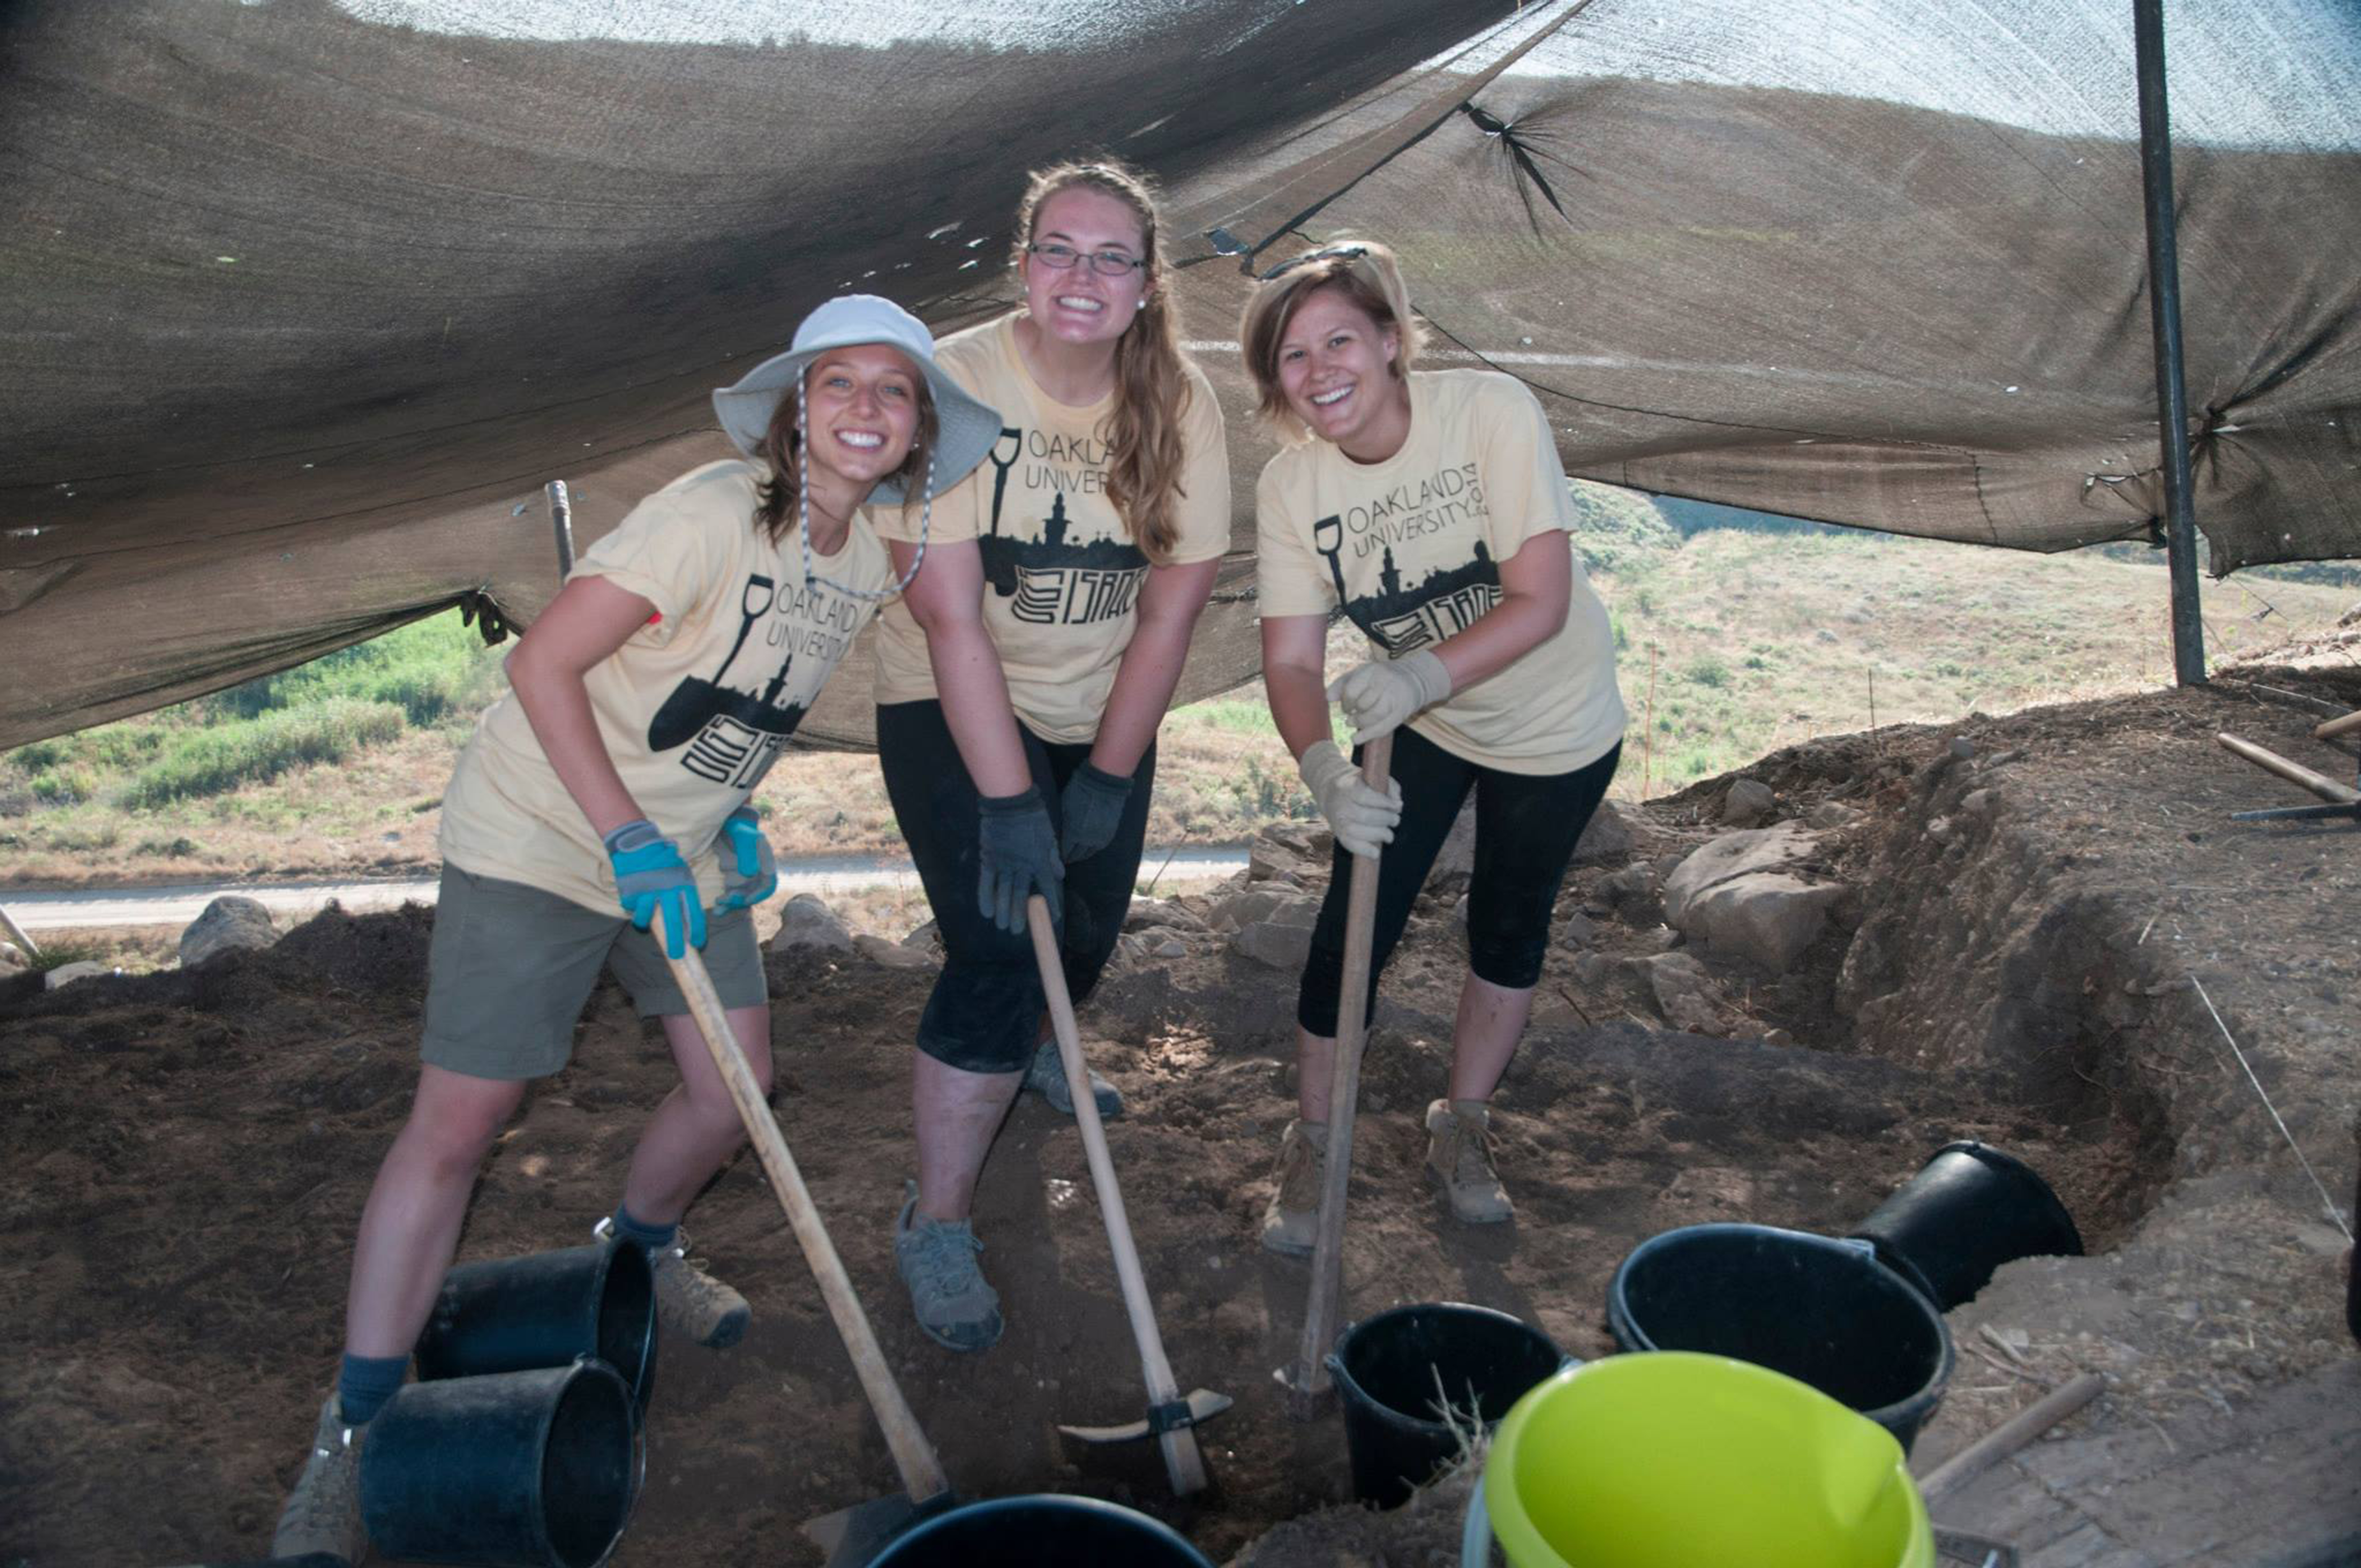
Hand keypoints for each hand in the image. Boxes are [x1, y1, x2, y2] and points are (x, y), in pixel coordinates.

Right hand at [604, 819, 706, 959]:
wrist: (639, 845)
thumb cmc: (664, 862)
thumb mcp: (681, 874)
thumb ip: (684, 894)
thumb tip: (688, 921)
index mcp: (683, 885)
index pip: (694, 913)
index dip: (696, 931)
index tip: (697, 944)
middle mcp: (667, 890)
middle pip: (673, 923)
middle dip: (675, 943)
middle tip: (676, 955)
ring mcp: (648, 891)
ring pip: (646, 918)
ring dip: (644, 922)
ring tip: (644, 921)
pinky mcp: (631, 891)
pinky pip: (632, 908)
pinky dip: (632, 908)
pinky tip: (633, 901)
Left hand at [715, 805, 776, 912]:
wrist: (727, 827)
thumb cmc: (738, 829)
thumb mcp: (744, 837)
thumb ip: (748, 853)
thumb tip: (750, 873)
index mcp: (766, 863)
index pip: (769, 884)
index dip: (760, 895)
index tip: (747, 900)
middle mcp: (757, 873)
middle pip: (753, 894)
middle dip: (740, 899)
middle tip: (725, 899)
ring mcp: (745, 878)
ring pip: (741, 896)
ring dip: (731, 902)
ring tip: (718, 902)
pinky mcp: (734, 880)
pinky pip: (731, 895)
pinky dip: (725, 905)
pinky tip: (717, 911)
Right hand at [977, 786, 1063, 934]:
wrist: (1011, 802)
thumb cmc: (1033, 818)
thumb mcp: (1048, 837)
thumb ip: (1052, 858)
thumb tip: (1060, 876)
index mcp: (1040, 861)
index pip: (1047, 887)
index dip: (1051, 904)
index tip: (1052, 919)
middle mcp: (1022, 867)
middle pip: (1021, 895)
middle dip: (1019, 915)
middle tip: (1016, 931)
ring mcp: (1004, 864)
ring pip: (1003, 892)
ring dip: (1003, 911)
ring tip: (1002, 926)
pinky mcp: (989, 859)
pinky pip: (986, 882)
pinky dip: (986, 898)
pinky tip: (987, 912)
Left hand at [1058, 762, 1131, 863]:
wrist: (1104, 783)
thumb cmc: (1080, 791)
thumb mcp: (1065, 806)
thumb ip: (1064, 822)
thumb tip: (1061, 832)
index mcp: (1073, 832)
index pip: (1066, 850)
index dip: (1062, 854)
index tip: (1059, 857)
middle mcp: (1087, 838)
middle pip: (1078, 854)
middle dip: (1071, 857)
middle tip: (1067, 860)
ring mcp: (1100, 836)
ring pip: (1090, 852)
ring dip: (1083, 855)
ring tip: (1078, 856)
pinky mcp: (1110, 831)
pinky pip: (1100, 845)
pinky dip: (1094, 849)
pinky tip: (1090, 849)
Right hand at [1296, 739, 1401, 858]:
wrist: (1331, 794)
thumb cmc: (1359, 786)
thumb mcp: (1373, 778)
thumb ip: (1390, 786)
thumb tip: (1398, 803)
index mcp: (1349, 788)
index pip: (1366, 796)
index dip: (1385, 803)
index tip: (1398, 806)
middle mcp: (1341, 805)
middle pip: (1365, 816)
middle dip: (1386, 820)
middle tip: (1396, 820)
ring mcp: (1338, 821)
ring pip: (1359, 832)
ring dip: (1379, 835)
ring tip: (1389, 835)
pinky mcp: (1339, 834)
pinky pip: (1350, 845)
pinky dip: (1364, 850)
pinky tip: (1376, 852)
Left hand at [1326, 649, 1450, 745]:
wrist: (1413, 679)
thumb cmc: (1381, 677)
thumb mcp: (1361, 674)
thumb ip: (1343, 683)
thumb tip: (1328, 697)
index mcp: (1373, 671)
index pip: (1352, 690)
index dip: (1345, 702)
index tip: (1346, 706)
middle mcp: (1386, 682)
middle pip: (1362, 704)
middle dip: (1353, 713)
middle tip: (1350, 715)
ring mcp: (1395, 697)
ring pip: (1373, 716)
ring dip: (1360, 723)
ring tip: (1353, 723)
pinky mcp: (1402, 712)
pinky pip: (1383, 727)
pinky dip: (1368, 735)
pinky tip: (1356, 739)